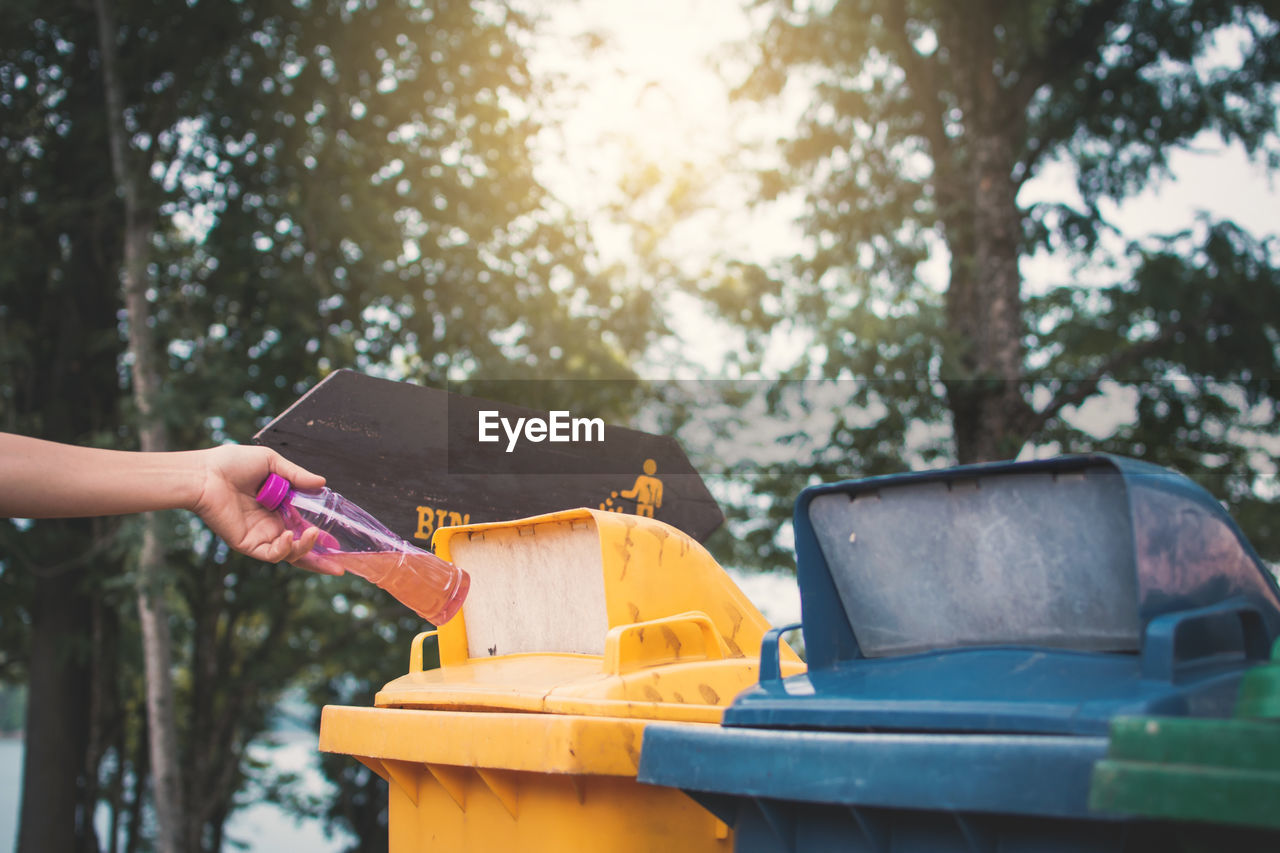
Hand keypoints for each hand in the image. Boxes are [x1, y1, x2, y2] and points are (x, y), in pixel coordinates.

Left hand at [188, 445, 340, 574]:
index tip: (336, 543)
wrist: (205, 474)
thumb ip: (297, 476)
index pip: (303, 528)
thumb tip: (322, 484)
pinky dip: (284, 549)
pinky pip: (271, 554)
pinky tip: (289, 535)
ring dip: (305, 548)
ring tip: (314, 534)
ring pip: (289, 554)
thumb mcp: (272, 463)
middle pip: (300, 549)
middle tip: (338, 568)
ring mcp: (260, 536)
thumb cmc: (232, 464)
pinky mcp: (248, 544)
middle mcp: (271, 525)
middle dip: (320, 562)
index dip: (320, 537)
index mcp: (278, 508)